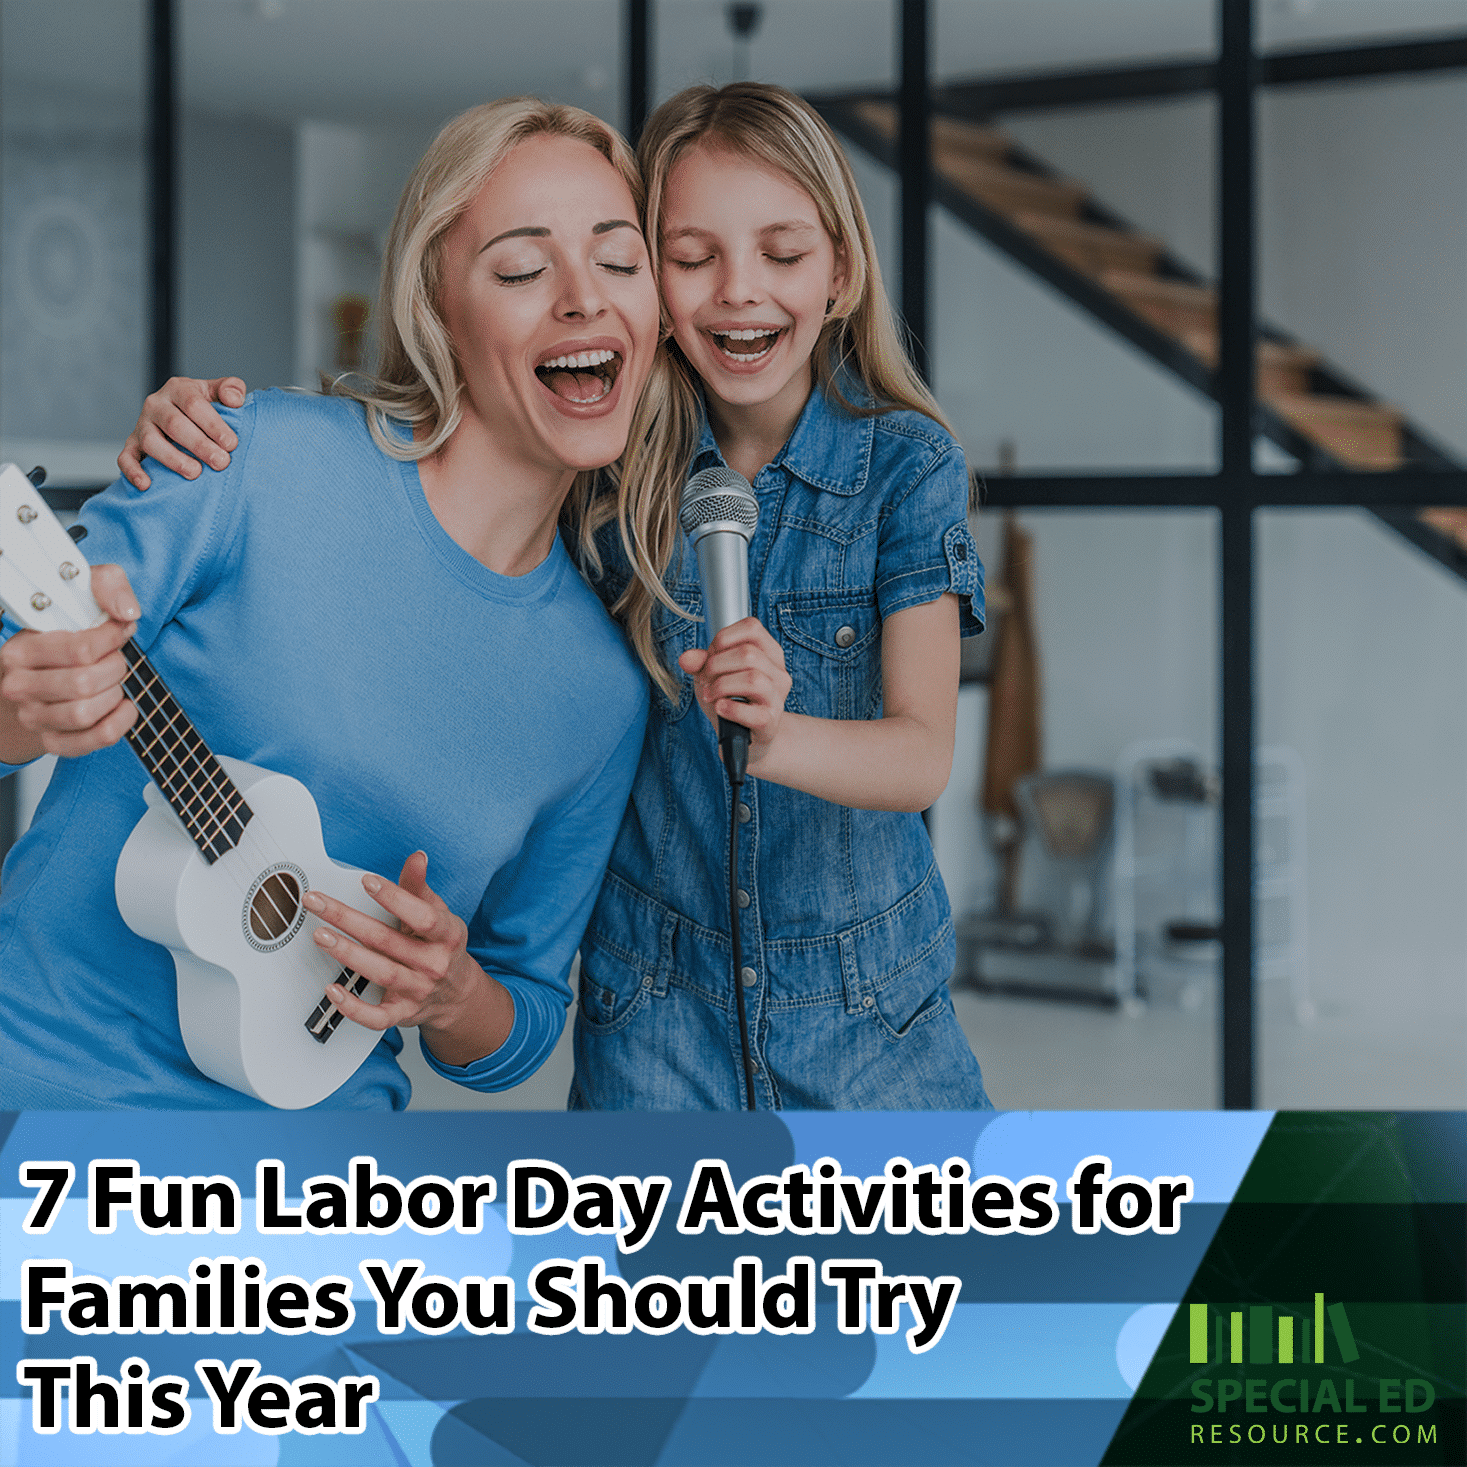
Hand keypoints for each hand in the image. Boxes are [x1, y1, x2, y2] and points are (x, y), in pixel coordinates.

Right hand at [0, 566, 140, 756]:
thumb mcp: (81, 597)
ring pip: (87, 713)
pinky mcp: (52, 740)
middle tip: (114, 660)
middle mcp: (19, 685)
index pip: (78, 649)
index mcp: (21, 649)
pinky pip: (94, 739)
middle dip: (115, 668)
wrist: (38, 680)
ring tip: (113, 683)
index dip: (112, 639)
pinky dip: (119, 723)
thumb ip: (107, 586)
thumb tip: (126, 612)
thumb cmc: (64, 638)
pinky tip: (121, 706)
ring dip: (114, 695)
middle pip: (84, 683)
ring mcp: (33, 716)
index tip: (120, 631)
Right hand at [118, 376, 247, 489]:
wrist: (183, 417)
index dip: (213, 424)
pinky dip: (133, 471)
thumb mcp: (218, 392)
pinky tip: (146, 484)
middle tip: (221, 462)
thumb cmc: (205, 408)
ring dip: (173, 459)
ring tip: (195, 472)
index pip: (193, 403)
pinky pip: (126, 457)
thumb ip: (231, 388)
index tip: (231, 444)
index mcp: (178, 389)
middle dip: (199, 445)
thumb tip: (235, 400)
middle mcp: (156, 404)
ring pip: (151, 441)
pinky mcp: (132, 444)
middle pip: (174, 424)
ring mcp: (142, 425)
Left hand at [304, 850, 509, 1065]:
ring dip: (348, 954)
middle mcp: (434, 963)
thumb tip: (416, 858)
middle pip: (388, 940)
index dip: (395, 897)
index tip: (367, 881)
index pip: (422, 916)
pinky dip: (354, 1008)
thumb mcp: (439, 915)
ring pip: (381, 973)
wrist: (457, 995)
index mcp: (447, 935)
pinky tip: (333, 991)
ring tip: (320, 936)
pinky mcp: (402, 1014)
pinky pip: (377, 1017)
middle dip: (349, 919)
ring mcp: (418, 990)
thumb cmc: (442, 947)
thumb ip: (420, 888)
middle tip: (317, 903)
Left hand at [678, 616, 792, 768]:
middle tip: (705, 680)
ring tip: (711, 695)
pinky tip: (720, 708)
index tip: (711, 655)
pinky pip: (752, 712)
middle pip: (749, 654)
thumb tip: (687, 659)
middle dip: (716, 665)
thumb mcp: (713, 676)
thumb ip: (700, 662)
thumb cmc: (731, 700)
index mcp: (770, 653)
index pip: (752, 628)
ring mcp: (777, 699)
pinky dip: (729, 708)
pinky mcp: (770, 722)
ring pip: (753, 679)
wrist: (744, 738)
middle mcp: (779, 673)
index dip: (724, 638)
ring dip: (722, 686)